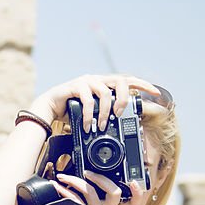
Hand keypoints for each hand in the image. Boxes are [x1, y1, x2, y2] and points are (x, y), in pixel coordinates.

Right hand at [30, 74, 158, 131]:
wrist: (48, 108)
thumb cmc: (70, 110)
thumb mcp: (92, 112)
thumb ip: (105, 111)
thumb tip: (119, 122)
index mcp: (103, 84)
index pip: (127, 80)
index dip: (143, 85)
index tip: (156, 92)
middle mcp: (97, 79)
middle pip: (120, 81)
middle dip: (124, 98)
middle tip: (119, 113)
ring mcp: (86, 81)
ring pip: (105, 93)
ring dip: (105, 112)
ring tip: (101, 125)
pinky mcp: (75, 86)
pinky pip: (88, 100)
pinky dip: (89, 115)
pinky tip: (88, 125)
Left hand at [53, 171, 147, 204]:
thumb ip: (105, 191)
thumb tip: (103, 173)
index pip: (135, 203)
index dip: (138, 193)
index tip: (134, 182)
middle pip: (114, 192)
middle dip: (101, 178)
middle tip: (87, 172)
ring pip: (89, 191)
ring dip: (74, 179)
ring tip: (63, 176)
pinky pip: (73, 198)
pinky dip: (63, 190)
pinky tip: (57, 186)